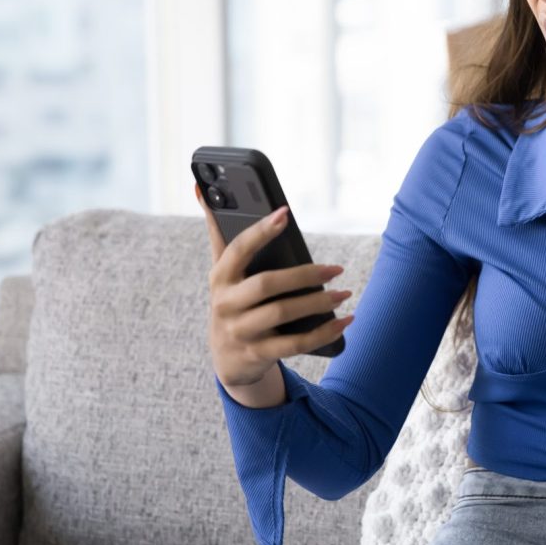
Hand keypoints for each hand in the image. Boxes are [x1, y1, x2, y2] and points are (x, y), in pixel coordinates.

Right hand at [195, 183, 353, 385]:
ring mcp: (241, 332)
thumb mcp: (223, 271)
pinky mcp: (258, 354)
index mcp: (220, 277)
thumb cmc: (233, 302)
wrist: (228, 359)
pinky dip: (324, 332)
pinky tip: (344, 321)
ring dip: (319, 303)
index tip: (285, 213)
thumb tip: (200, 185)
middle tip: (336, 269)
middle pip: (267, 284)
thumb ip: (218, 232)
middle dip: (305, 275)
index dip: (261, 231)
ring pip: (283, 313)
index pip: (238, 249)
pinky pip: (295, 344)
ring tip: (343, 294)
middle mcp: (226, 304)